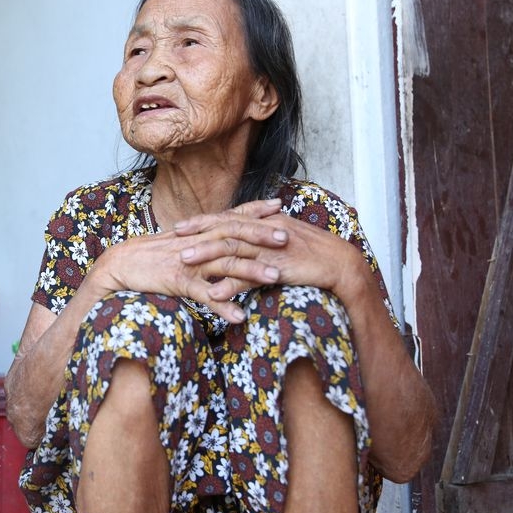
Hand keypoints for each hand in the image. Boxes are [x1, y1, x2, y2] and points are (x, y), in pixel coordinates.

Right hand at [90, 199, 289, 322]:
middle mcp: (196, 242)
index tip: (280, 206)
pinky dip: (222, 305)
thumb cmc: (149, 256)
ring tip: (275, 279)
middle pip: (233, 235)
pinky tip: (239, 317)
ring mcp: (187, 262)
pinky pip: (203, 295)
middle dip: (261, 236)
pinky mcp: (177, 281)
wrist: (118, 265)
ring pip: (224, 264)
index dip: (256, 210)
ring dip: (250, 271)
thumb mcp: (179, 244)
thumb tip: (221, 241)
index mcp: (198, 233)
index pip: (231, 216)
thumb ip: (201, 241)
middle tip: (287, 238)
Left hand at [175, 211, 364, 303]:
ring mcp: (269, 249)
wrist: (341, 264)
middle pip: (224, 229)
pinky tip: (213, 294)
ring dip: (205, 255)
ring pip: (231, 249)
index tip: (180, 226)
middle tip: (172, 239)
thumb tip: (241, 236)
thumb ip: (261, 236)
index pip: (227, 218)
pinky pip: (249, 277)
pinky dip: (230, 285)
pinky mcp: (277, 269)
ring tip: (183, 261)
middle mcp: (263, 231)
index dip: (203, 221)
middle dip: (197, 233)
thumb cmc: (311, 253)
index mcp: (263, 222)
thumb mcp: (282, 238)